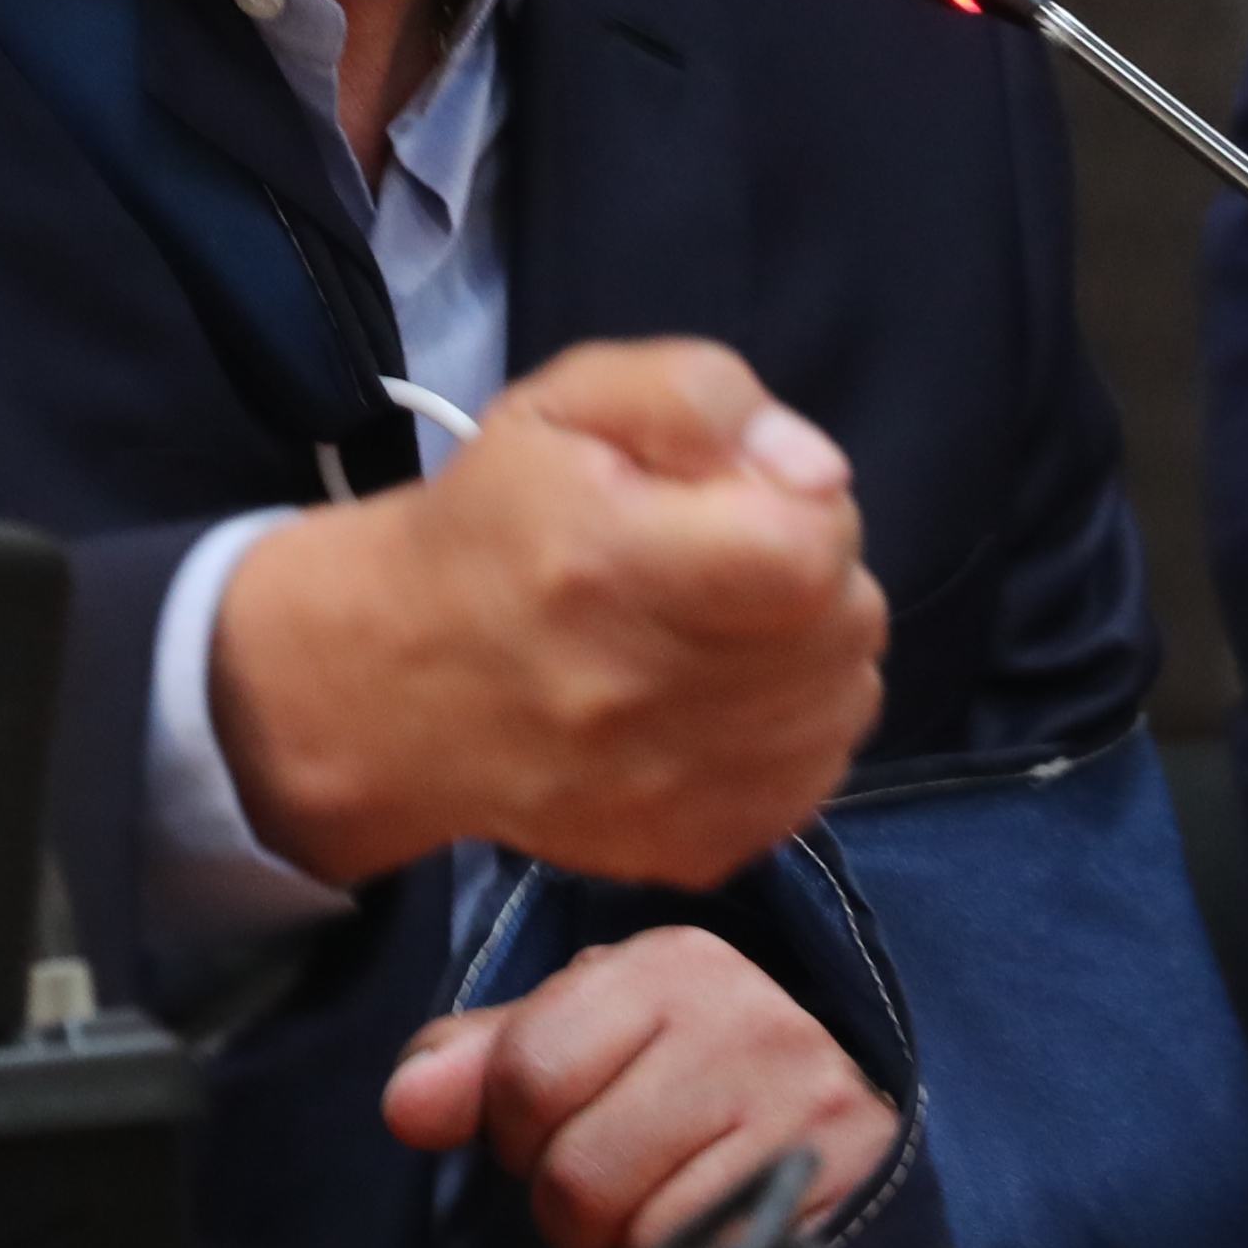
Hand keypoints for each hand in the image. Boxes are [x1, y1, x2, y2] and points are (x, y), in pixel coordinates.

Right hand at [209, 337, 884, 888]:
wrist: (400, 683)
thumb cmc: (497, 521)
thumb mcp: (569, 403)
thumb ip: (700, 398)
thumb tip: (817, 472)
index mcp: (607, 565)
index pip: (809, 548)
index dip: (804, 506)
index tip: (745, 501)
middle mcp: (641, 694)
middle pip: (845, 624)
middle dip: (813, 575)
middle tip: (727, 560)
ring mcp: (670, 790)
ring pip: (846, 701)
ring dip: (811, 653)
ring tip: (724, 627)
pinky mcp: (694, 849)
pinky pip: (818, 774)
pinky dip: (796, 728)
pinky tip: (723, 698)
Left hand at [384, 925, 897, 1247]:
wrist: (847, 1131)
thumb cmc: (687, 1080)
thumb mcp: (584, 1039)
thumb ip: (481, 1062)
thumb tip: (407, 1105)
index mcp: (669, 964)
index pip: (525, 1072)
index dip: (514, 1129)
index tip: (548, 1129)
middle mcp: (746, 1018)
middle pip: (574, 1169)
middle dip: (570, 1201)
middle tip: (615, 1177)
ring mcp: (803, 1108)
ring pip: (637, 1232)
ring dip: (629, 1243)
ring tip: (666, 1200)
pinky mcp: (840, 1194)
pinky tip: (713, 1227)